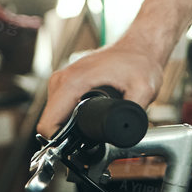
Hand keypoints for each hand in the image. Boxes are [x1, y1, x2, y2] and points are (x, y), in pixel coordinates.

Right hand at [35, 35, 165, 138]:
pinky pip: (58, 106)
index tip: (77, 147)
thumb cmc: (140, 61)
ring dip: (66, 126)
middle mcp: (63, 78)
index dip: (60, 142)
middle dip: (65, 136)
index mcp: (74, 81)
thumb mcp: (143, 90)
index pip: (48, 122)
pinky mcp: (67, 80)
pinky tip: (86, 117)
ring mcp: (63, 78)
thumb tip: (126, 134)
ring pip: (53, 114)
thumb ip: (135, 114)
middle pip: (49, 121)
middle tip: (91, 137)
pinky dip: (67, 116)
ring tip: (90, 127)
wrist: (140, 45)